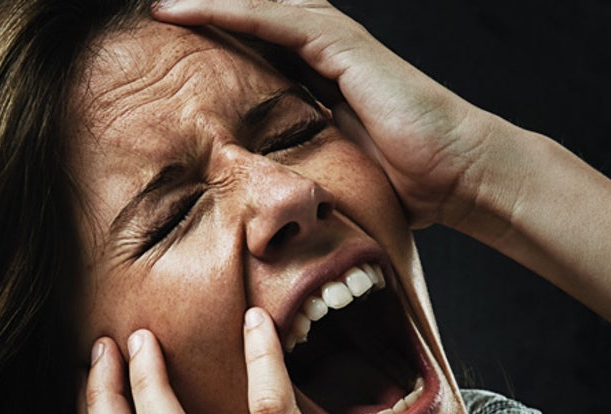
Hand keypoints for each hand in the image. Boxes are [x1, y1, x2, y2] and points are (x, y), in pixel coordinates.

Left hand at [151, 0, 526, 239]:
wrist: (460, 176)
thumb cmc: (413, 183)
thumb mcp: (341, 172)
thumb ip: (308, 167)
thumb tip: (273, 197)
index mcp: (325, 77)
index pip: (258, 43)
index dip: (213, 36)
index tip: (165, 45)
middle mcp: (328, 52)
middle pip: (254, 14)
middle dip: (203, 9)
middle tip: (149, 11)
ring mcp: (338, 44)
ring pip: (257, 5)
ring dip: (204, 2)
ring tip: (154, 4)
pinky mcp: (344, 47)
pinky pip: (274, 17)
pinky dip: (227, 9)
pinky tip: (181, 7)